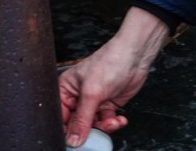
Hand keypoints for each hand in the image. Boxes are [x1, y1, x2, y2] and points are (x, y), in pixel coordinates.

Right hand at [59, 7, 170, 146]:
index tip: (76, 139)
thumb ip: (82, 118)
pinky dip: (113, 123)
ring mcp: (94, 101)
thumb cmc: (110, 61)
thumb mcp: (92, 92)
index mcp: (66, 89)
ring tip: (111, 121)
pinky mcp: (107, 104)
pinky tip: (119, 119)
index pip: (60, 117)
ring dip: (103, 127)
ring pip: (93, 125)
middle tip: (97, 133)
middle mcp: (78, 96)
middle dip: (88, 130)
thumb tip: (73, 139)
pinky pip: (106, 122)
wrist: (135, 56)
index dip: (67, 130)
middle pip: (76, 124)